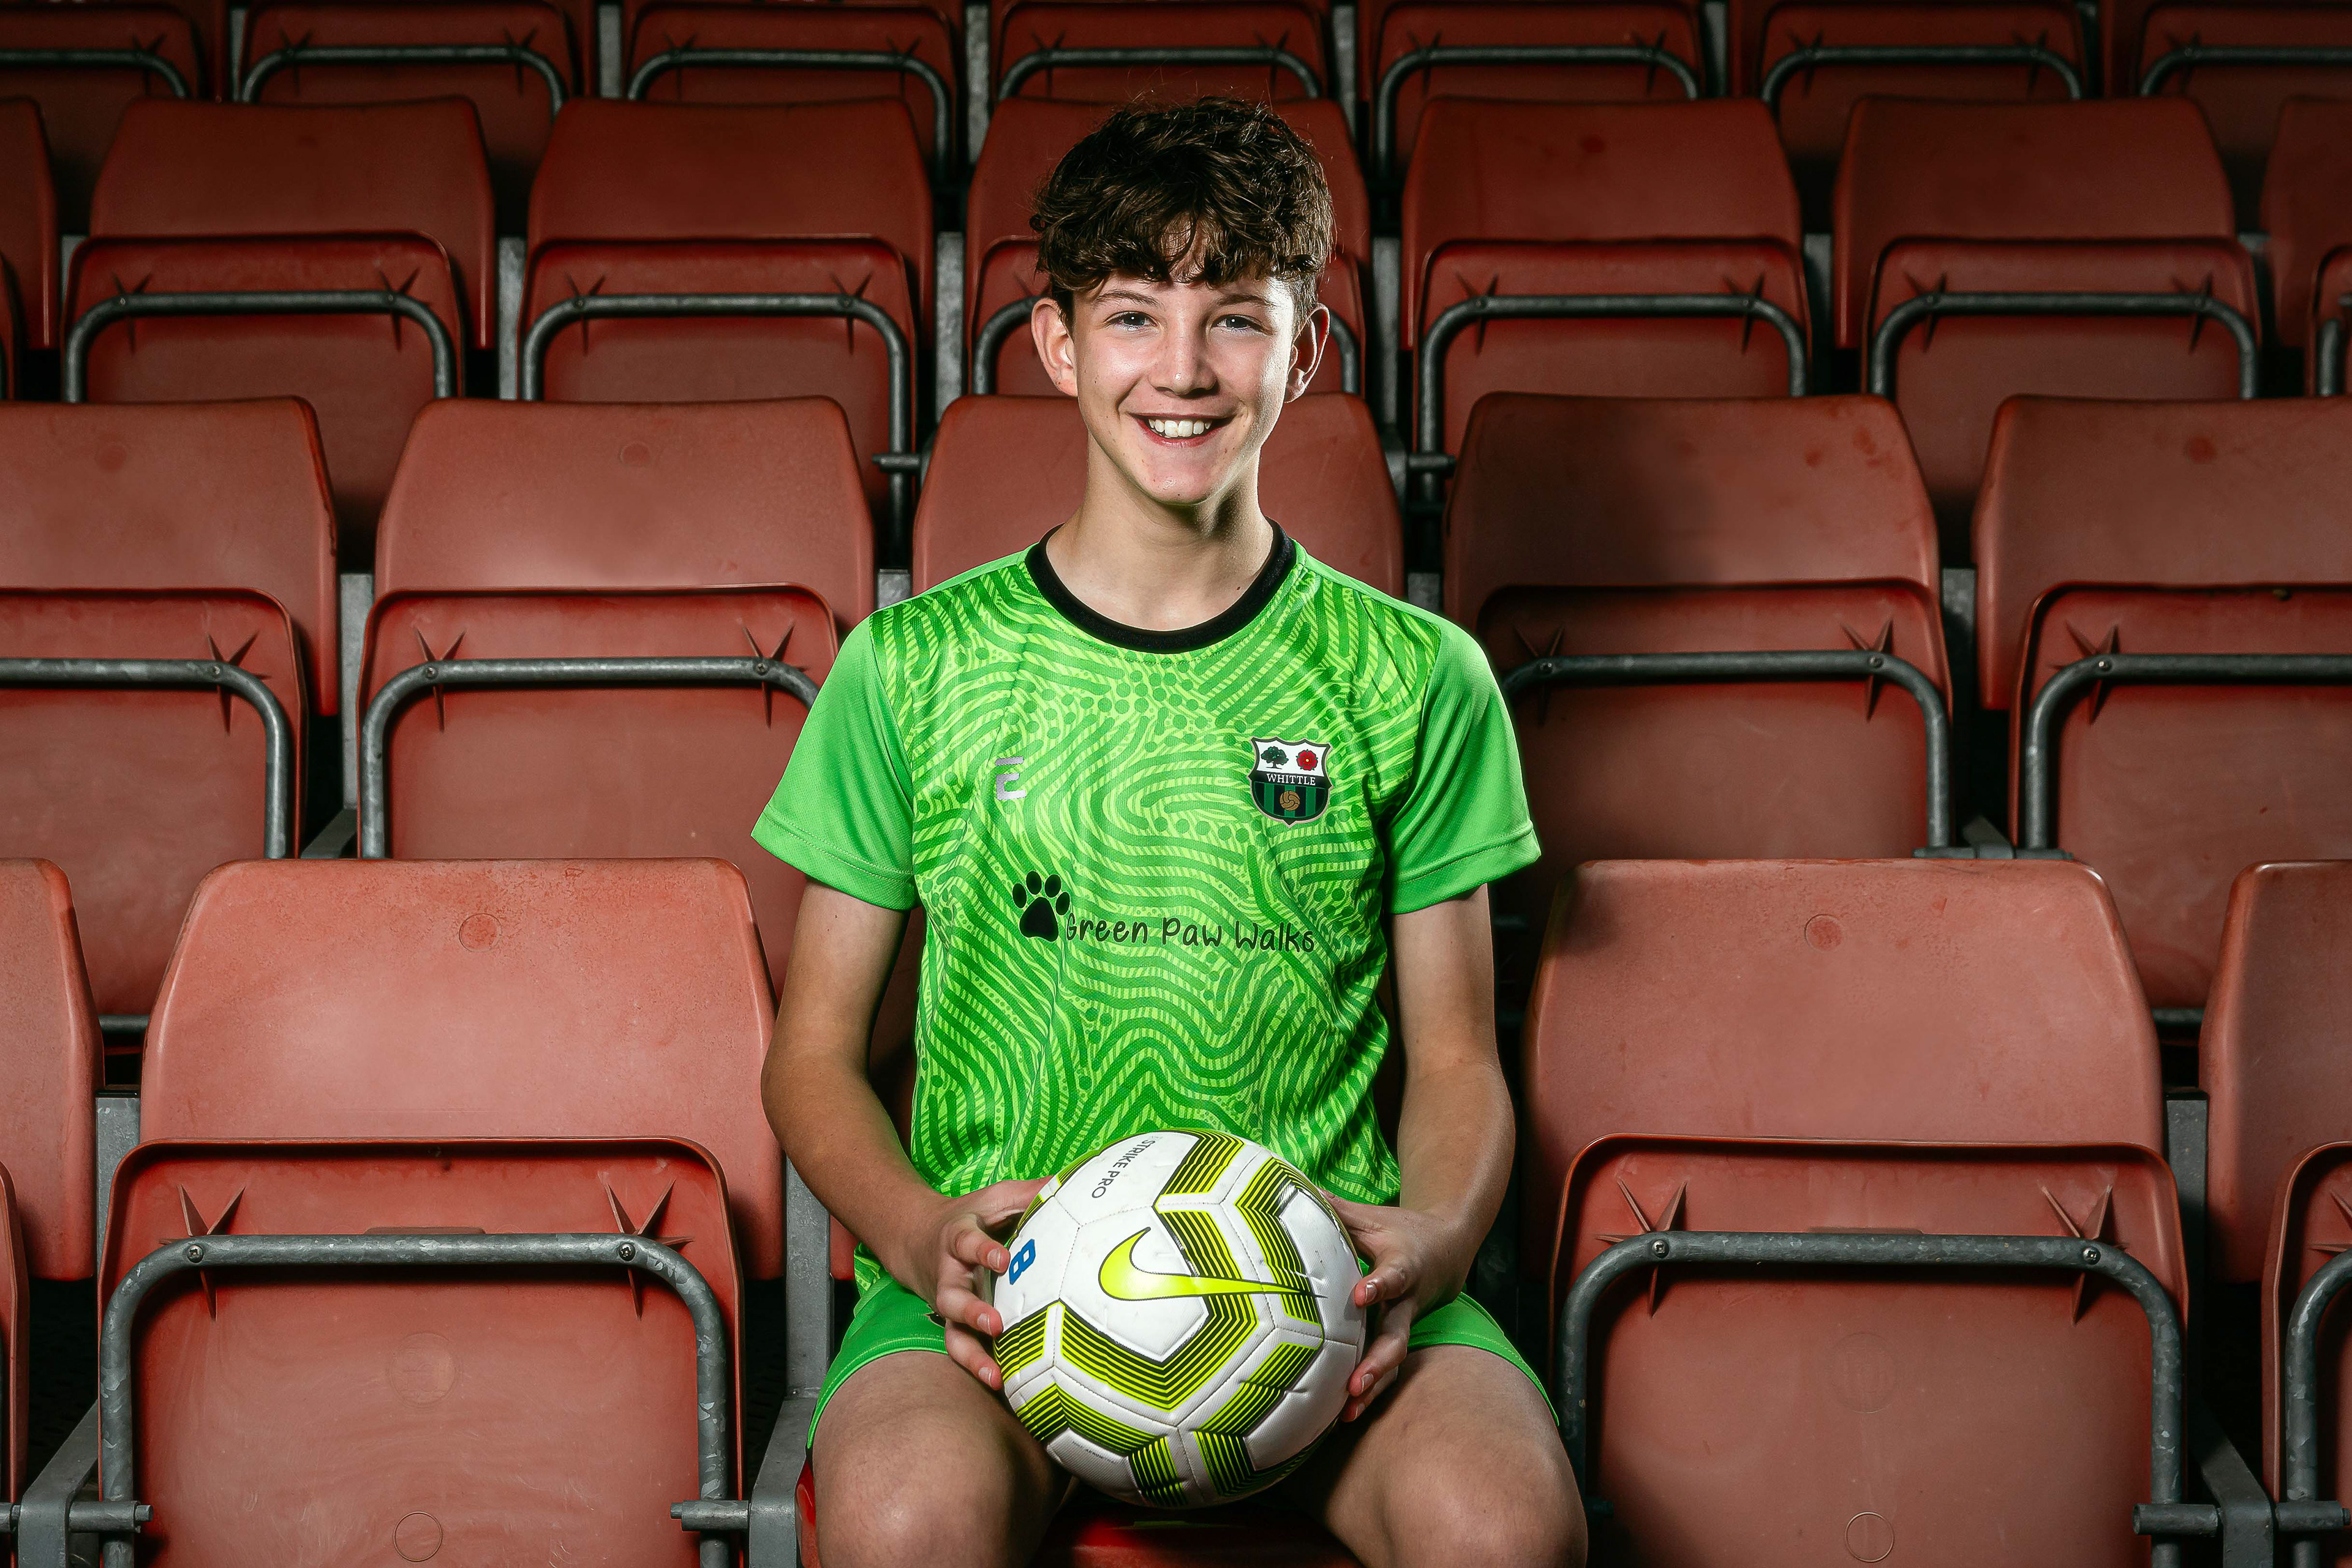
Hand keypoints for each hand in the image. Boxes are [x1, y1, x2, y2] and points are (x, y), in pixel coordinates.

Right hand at [897, 1178, 1047, 1390]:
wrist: (917, 1238)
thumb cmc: (970, 1217)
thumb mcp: (994, 1197)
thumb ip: (1028, 1193)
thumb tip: (1072, 1181)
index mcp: (958, 1238)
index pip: (966, 1242)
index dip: (982, 1251)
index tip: (1003, 1259)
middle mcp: (949, 1275)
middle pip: (952, 1296)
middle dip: (971, 1311)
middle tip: (995, 1324)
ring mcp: (950, 1304)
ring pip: (952, 1332)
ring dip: (971, 1353)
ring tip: (995, 1374)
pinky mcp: (954, 1324)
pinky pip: (961, 1349)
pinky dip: (977, 1366)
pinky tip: (1001, 1383)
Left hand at [1327, 1193, 1475, 1422]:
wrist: (1448, 1251)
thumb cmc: (1400, 1232)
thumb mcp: (1372, 1217)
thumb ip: (1335, 1209)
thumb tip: (1292, 1186)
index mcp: (1404, 1266)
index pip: (1394, 1276)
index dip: (1380, 1285)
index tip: (1362, 1295)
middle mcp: (1407, 1303)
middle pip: (1397, 1337)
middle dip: (1378, 1363)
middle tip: (1355, 1384)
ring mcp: (1404, 1326)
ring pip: (1393, 1362)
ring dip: (1373, 1388)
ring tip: (1347, 1412)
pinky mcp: (1397, 1340)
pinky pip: (1386, 1371)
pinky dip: (1369, 1393)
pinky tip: (1342, 1416)